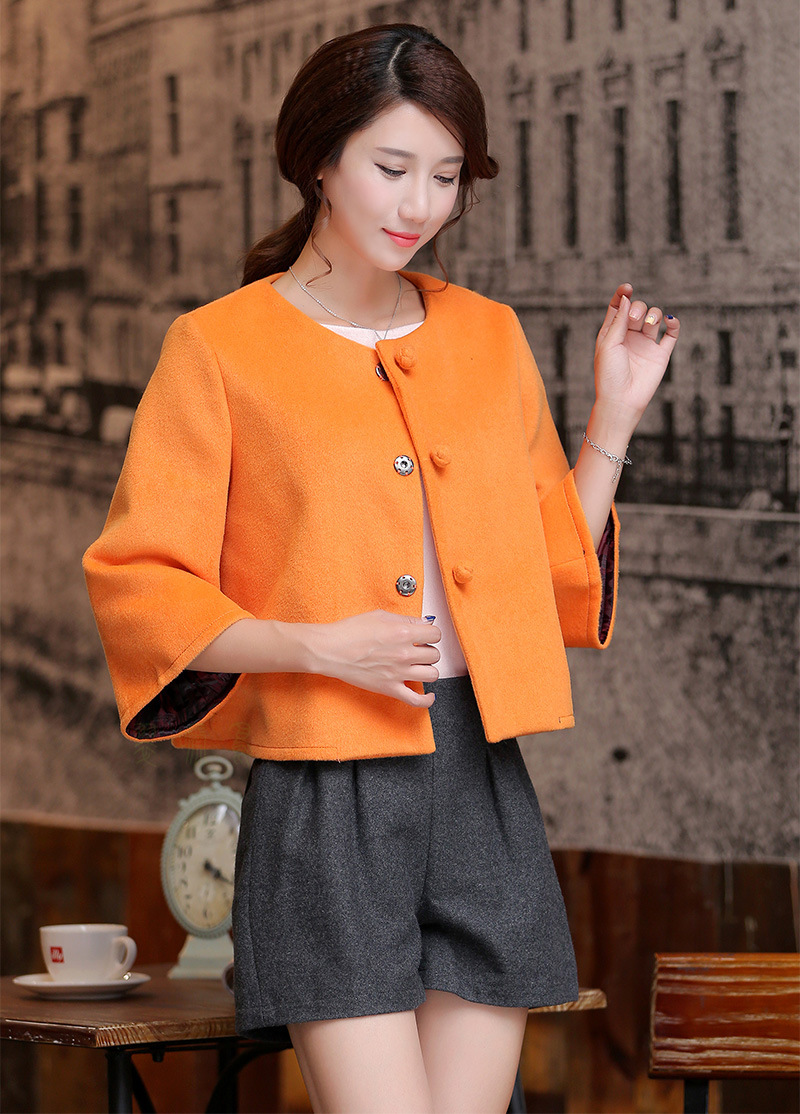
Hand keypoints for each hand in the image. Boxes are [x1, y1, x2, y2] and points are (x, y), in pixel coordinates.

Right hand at [308, 610, 440, 708]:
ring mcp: (398, 674)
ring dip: (427, 669)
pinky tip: (429, 695)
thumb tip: (423, 623)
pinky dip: (427, 700)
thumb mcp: (380, 616)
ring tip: (418, 665)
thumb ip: (405, 619)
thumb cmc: (350, 631)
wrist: (330, 650)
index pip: (436, 634)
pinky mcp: (389, 689)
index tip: (425, 635)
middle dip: (427, 650)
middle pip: (434, 654)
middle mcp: (404, 654)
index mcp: (403, 633)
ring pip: (432, 674)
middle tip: (417, 649)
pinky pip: (417, 700)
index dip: (431, 634)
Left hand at [594, 282, 680, 425]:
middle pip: (637, 309)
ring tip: (648, 324)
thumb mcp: (608, 343)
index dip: (622, 294)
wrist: (622, 400)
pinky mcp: (660, 354)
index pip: (618, 306)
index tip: (627, 288)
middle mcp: (629, 336)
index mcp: (612, 333)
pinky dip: (674, 324)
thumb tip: (626, 298)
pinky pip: (671, 334)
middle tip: (634, 320)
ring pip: (654, 318)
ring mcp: (645, 344)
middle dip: (638, 308)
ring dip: (653, 314)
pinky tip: (670, 321)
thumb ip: (619, 320)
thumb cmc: (609, 374)